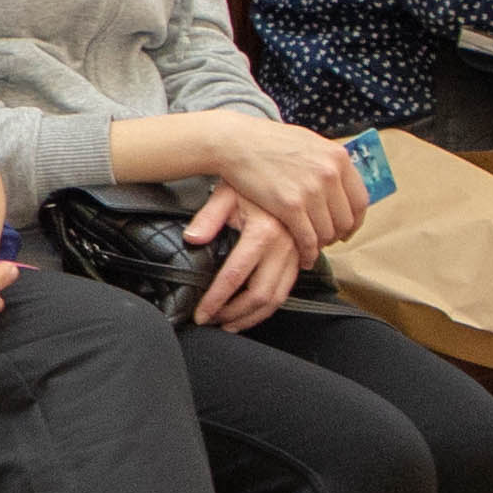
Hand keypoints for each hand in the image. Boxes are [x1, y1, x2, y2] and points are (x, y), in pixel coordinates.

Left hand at [185, 192, 309, 330]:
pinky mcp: (301, 256)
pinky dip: (270, 305)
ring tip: (230, 323)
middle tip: (213, 320)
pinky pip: (288, 289)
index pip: (235, 277)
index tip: (201, 314)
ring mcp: (296, 252)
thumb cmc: (252, 179)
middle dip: (234, 315)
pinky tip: (252, 309)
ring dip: (252, 316)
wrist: (283, 170)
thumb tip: (191, 239)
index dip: (216, 300)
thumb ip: (208, 218)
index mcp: (264, 232)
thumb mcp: (226, 193)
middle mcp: (284, 246)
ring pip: (277, 298)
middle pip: (259, 295)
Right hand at [189, 118, 369, 266]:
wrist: (237, 142)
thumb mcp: (309, 143)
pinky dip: (307, 252)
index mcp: (338, 157)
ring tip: (311, 247)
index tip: (347, 229)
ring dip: (320, 245)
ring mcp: (312, 190)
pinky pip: (308, 239)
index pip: (361, 200)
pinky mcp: (291, 206)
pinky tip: (303, 256)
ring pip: (328, 232)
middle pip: (346, 220)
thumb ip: (327, 162)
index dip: (355, 221)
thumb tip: (340, 180)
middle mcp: (330, 174)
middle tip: (325, 240)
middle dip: (337, 235)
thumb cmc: (267, 141)